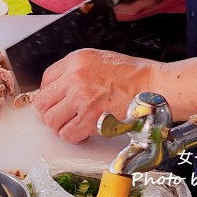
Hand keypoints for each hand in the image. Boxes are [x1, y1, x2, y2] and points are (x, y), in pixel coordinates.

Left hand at [33, 49, 160, 142]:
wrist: (153, 87)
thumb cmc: (132, 74)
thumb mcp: (98, 59)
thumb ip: (76, 70)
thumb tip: (58, 87)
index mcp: (76, 61)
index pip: (46, 79)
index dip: (49, 93)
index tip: (55, 100)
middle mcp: (75, 79)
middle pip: (43, 102)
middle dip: (50, 111)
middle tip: (60, 116)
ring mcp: (81, 100)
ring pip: (51, 121)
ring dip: (60, 126)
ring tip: (72, 124)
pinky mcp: (90, 120)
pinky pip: (67, 134)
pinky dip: (73, 136)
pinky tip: (82, 132)